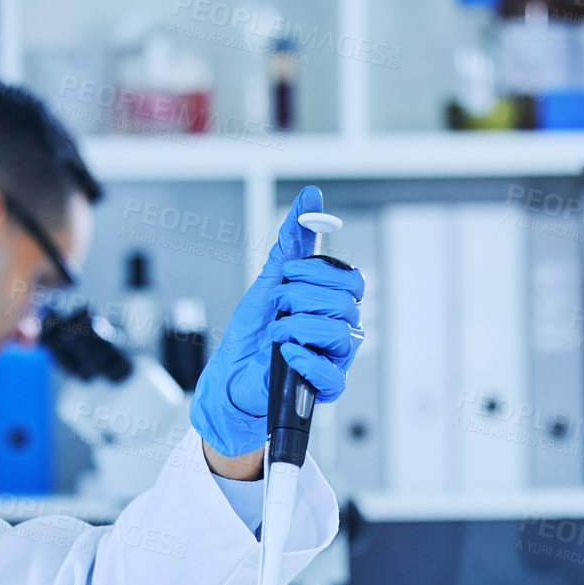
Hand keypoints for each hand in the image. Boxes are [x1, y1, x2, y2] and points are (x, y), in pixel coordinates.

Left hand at [190, 185, 365, 457]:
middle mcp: (340, 329)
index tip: (287, 274)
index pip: (352, 280)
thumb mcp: (270, 280)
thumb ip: (292, 241)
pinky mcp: (322, 387)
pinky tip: (285, 352)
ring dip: (300, 326)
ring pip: (341, 333)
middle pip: (347, 303)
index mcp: (333, 304)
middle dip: (305, 296)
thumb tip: (309, 197)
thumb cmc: (254, 331)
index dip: (319, 272)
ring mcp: (334, 359)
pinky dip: (305, 358)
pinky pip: (331, 374)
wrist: (231, 373)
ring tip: (276, 331)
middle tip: (278, 303)